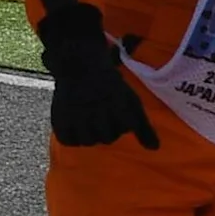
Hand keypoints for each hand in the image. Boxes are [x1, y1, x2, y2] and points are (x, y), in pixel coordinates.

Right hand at [40, 10, 157, 149]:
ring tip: (90, 122)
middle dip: (108, 131)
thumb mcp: (131, 102)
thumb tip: (155, 149)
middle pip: (107, 138)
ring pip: (88, 141)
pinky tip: (77, 127)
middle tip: (103, 116)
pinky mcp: (60, 116)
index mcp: (118, 101)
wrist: (81, 66)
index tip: (120, 112)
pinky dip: (73, 138)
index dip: (125, 124)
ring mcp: (77, 113)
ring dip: (91, 136)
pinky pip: (68, 140)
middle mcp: (97, 107)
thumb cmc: (111, 88)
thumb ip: (144, 127)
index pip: (128, 127)